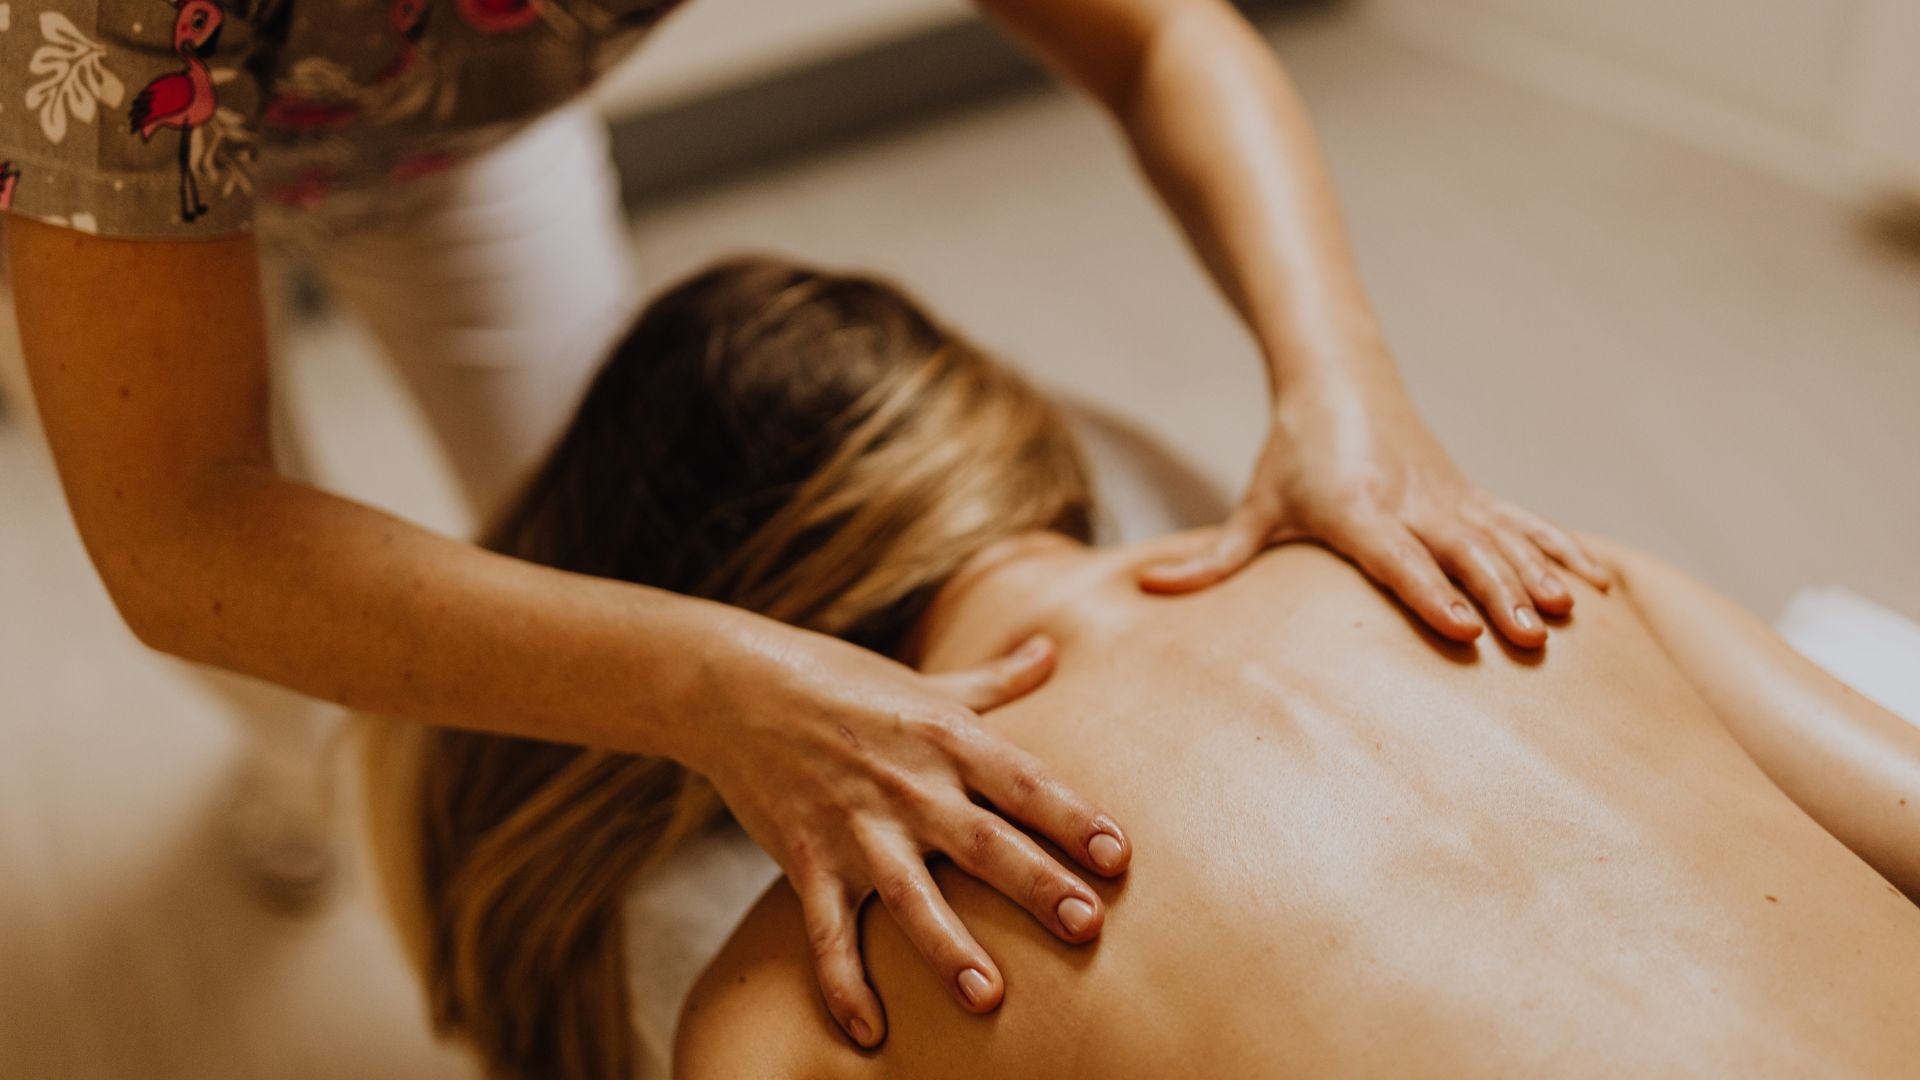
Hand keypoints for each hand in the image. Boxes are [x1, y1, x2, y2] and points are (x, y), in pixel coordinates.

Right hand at [688, 622, 1130, 1048]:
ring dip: (948, 947)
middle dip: (1035, 884)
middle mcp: (907, 784)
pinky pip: (828, 932)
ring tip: (988, 998)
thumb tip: (1051, 648)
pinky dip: (843, 984)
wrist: (735, 687)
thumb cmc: (842, 682)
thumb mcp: (925, 679)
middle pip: (983, 840)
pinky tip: (869, 1034)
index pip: (1022, 780)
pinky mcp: (806, 860)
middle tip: (1086, 926)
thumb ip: (994, 679)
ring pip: (911, 895)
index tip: (1117, 854)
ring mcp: (854, 826)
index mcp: (946, 737)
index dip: (1072, 816)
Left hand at [1140, 386, 1609, 646]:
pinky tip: (1599, 587)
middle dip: (1498, 594)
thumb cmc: (1290, 457)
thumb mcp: (1254, 507)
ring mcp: (1449, 497)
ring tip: (1566, 618)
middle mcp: (1411, 502)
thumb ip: (1211, 559)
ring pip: (1502, 538)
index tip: (1463, 627)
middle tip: (1527, 637)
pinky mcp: (1472, 494)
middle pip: (1461, 552)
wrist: (1339, 382)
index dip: (1429, 591)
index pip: (1397, 558)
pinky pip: (1526, 523)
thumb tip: (1146, 587)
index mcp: (1356, 510)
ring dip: (1536, 576)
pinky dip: (1562, 551)